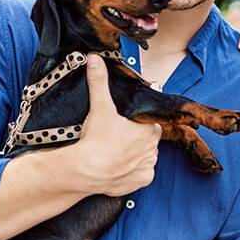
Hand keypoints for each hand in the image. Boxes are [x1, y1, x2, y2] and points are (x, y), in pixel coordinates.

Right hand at [77, 55, 160, 195]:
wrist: (87, 171)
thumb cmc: (96, 139)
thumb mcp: (99, 106)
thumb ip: (99, 82)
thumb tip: (95, 59)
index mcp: (149, 128)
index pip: (150, 120)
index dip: (139, 121)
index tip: (126, 123)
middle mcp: (153, 148)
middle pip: (149, 139)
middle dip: (136, 137)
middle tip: (118, 136)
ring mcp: (148, 165)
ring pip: (146, 156)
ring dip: (136, 154)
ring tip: (117, 151)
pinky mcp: (142, 181)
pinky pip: (141, 174)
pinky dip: (133, 171)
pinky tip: (120, 167)